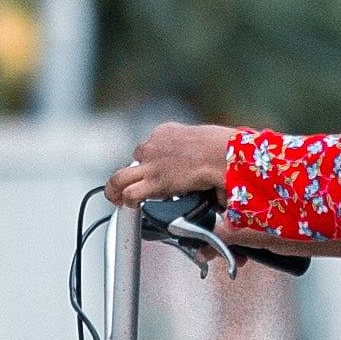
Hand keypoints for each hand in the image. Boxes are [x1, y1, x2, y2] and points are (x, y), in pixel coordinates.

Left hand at [105, 121, 238, 207]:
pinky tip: (130, 207)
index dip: (151, 162)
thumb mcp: (203, 142)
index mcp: (166, 132)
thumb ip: (197, 153)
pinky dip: (127, 202)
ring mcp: (151, 163)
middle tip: (131, 185)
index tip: (158, 171)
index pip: (149, 146)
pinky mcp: (154, 181)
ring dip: (116, 189)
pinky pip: (130, 193)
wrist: (221, 152)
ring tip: (117, 199)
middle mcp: (154, 144)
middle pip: (134, 158)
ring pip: (120, 176)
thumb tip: (205, 173)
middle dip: (132, 173)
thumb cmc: (224, 148)